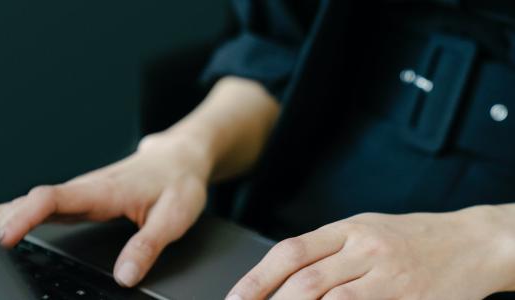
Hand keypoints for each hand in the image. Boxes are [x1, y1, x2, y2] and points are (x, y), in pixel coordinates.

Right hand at [0, 132, 211, 286]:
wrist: (182, 158)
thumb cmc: (179, 182)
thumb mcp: (173, 218)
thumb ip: (147, 246)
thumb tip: (124, 276)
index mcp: (105, 191)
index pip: (54, 200)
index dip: (25, 217)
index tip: (5, 237)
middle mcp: (88, 188)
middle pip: (34, 202)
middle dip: (4, 221)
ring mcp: (84, 191)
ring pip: (35, 202)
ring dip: (6, 216)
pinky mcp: (85, 197)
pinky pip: (46, 204)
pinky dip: (20, 212)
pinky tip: (3, 221)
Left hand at [227, 207, 514, 299]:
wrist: (470, 242)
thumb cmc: (411, 238)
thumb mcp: (366, 229)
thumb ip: (328, 250)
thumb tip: (285, 275)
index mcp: (347, 229)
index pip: (291, 251)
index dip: (257, 278)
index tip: (235, 298)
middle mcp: (363, 248)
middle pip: (305, 281)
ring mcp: (386, 275)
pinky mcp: (407, 298)